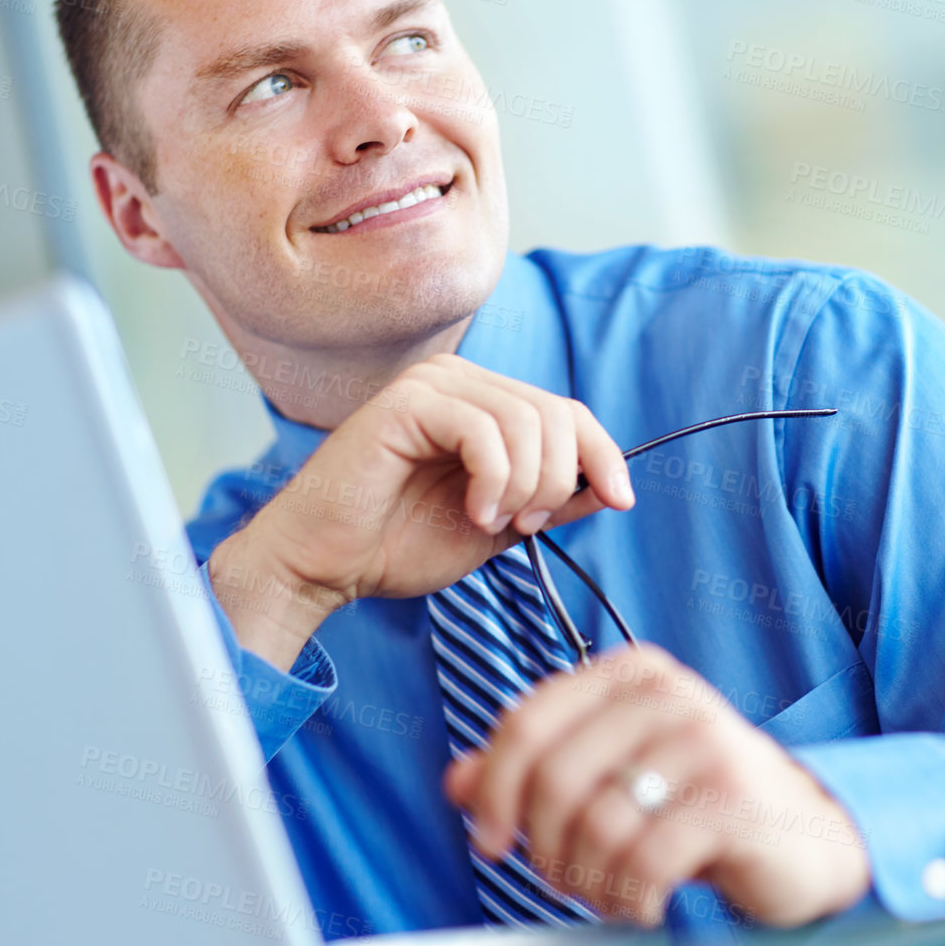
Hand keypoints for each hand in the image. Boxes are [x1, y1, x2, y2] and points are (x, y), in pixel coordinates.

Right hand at [209, 354, 633, 669]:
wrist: (325, 565)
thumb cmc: (398, 543)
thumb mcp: (499, 522)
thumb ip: (550, 499)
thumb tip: (612, 486)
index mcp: (481, 401)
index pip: (567, 411)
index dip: (604, 454)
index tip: (619, 501)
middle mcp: (458, 379)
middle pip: (556, 413)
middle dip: (559, 479)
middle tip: (526, 524)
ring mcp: (431, 384)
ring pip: (527, 421)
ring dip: (526, 485)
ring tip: (494, 521)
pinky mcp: (407, 401)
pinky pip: (484, 430)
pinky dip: (495, 480)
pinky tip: (475, 511)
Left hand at [444, 642, 870, 928]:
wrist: (807, 838)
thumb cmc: (700, 803)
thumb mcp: (615, 774)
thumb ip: (538, 769)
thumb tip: (457, 781)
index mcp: (629, 674)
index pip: (527, 722)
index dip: (493, 789)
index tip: (488, 839)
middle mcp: (667, 695)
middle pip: (554, 776)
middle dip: (542, 846)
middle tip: (560, 878)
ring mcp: (704, 742)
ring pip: (596, 823)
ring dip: (588, 880)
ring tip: (609, 892)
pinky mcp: (732, 800)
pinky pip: (645, 860)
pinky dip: (629, 898)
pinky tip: (643, 903)